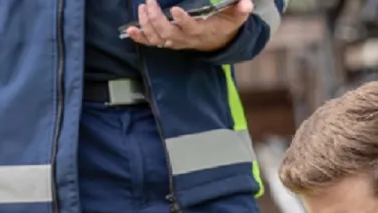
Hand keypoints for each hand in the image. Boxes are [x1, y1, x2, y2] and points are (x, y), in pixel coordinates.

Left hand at [125, 0, 252, 51]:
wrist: (217, 42)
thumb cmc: (224, 25)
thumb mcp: (235, 18)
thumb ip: (240, 11)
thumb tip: (247, 3)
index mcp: (201, 31)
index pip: (190, 28)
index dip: (182, 20)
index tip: (175, 9)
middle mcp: (185, 39)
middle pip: (167, 33)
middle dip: (156, 18)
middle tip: (149, 2)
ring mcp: (175, 42)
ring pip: (157, 38)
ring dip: (146, 24)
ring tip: (142, 7)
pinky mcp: (168, 42)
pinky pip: (151, 43)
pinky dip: (140, 38)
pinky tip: (130, 30)